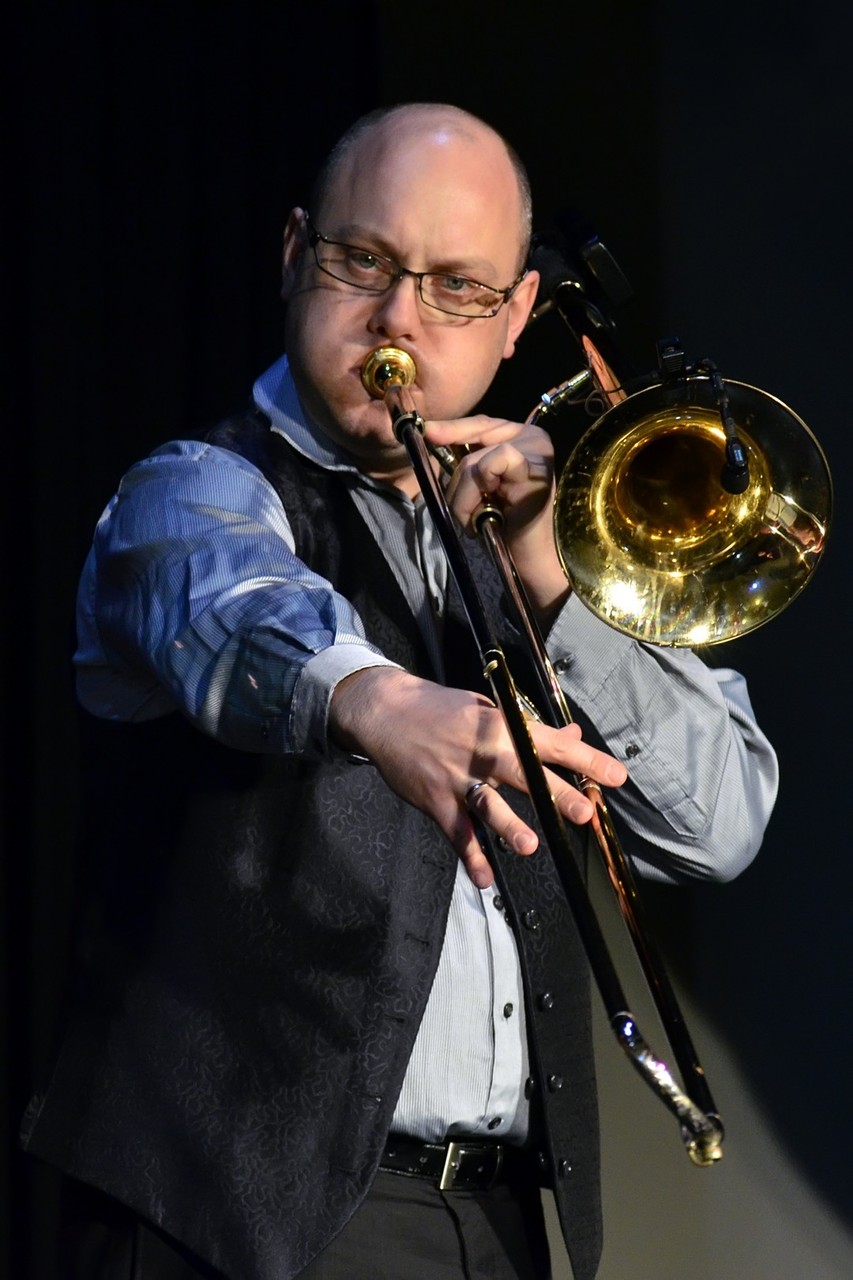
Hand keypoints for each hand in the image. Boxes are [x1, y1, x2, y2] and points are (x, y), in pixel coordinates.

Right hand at [330, 667, 626, 888]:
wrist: (384, 712)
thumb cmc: (440, 708)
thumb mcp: (486, 708)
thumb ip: (528, 728)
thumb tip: (571, 736)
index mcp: (499, 725)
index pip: (550, 743)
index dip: (585, 760)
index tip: (616, 776)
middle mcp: (481, 752)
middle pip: (524, 774)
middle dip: (555, 794)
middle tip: (584, 812)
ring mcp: (456, 777)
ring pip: (487, 805)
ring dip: (508, 826)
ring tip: (529, 846)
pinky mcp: (434, 799)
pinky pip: (456, 832)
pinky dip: (470, 857)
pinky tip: (484, 879)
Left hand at [424, 415, 569, 625]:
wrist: (527, 557)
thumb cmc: (503, 522)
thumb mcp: (480, 485)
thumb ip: (466, 458)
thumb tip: (430, 431)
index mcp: (523, 437)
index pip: (482, 423)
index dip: (452, 427)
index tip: (426, 430)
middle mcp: (535, 438)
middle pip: (474, 444)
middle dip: (458, 483)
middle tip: (467, 513)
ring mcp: (538, 454)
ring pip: (474, 462)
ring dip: (464, 498)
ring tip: (478, 519)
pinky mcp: (535, 472)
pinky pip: (488, 468)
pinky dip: (476, 495)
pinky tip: (490, 514)